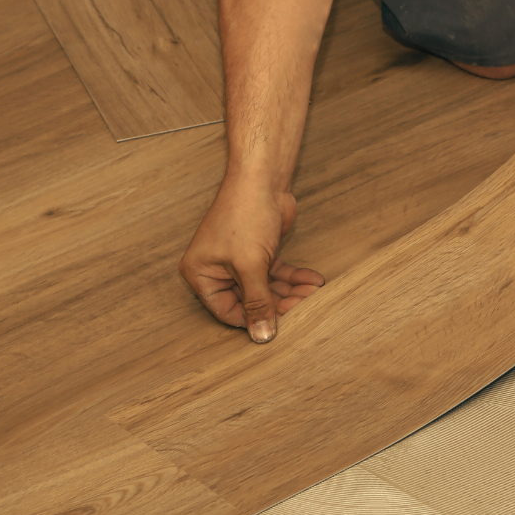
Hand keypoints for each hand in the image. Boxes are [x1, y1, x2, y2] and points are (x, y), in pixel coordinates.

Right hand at [179, 176, 325, 342]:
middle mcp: (216, 270)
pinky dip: (294, 278)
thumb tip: (261, 336)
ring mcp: (238, 261)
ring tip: (313, 293)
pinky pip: (276, 274)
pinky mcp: (258, 253)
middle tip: (304, 305)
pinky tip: (313, 281)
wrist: (262, 178)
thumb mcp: (250, 266)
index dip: (253, 319)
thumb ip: (257, 302)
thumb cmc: (245, 215)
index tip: (280, 325)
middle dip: (279, 304)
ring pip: (266, 288)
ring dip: (291, 292)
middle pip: (249, 301)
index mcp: (201, 274)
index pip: (227, 311)